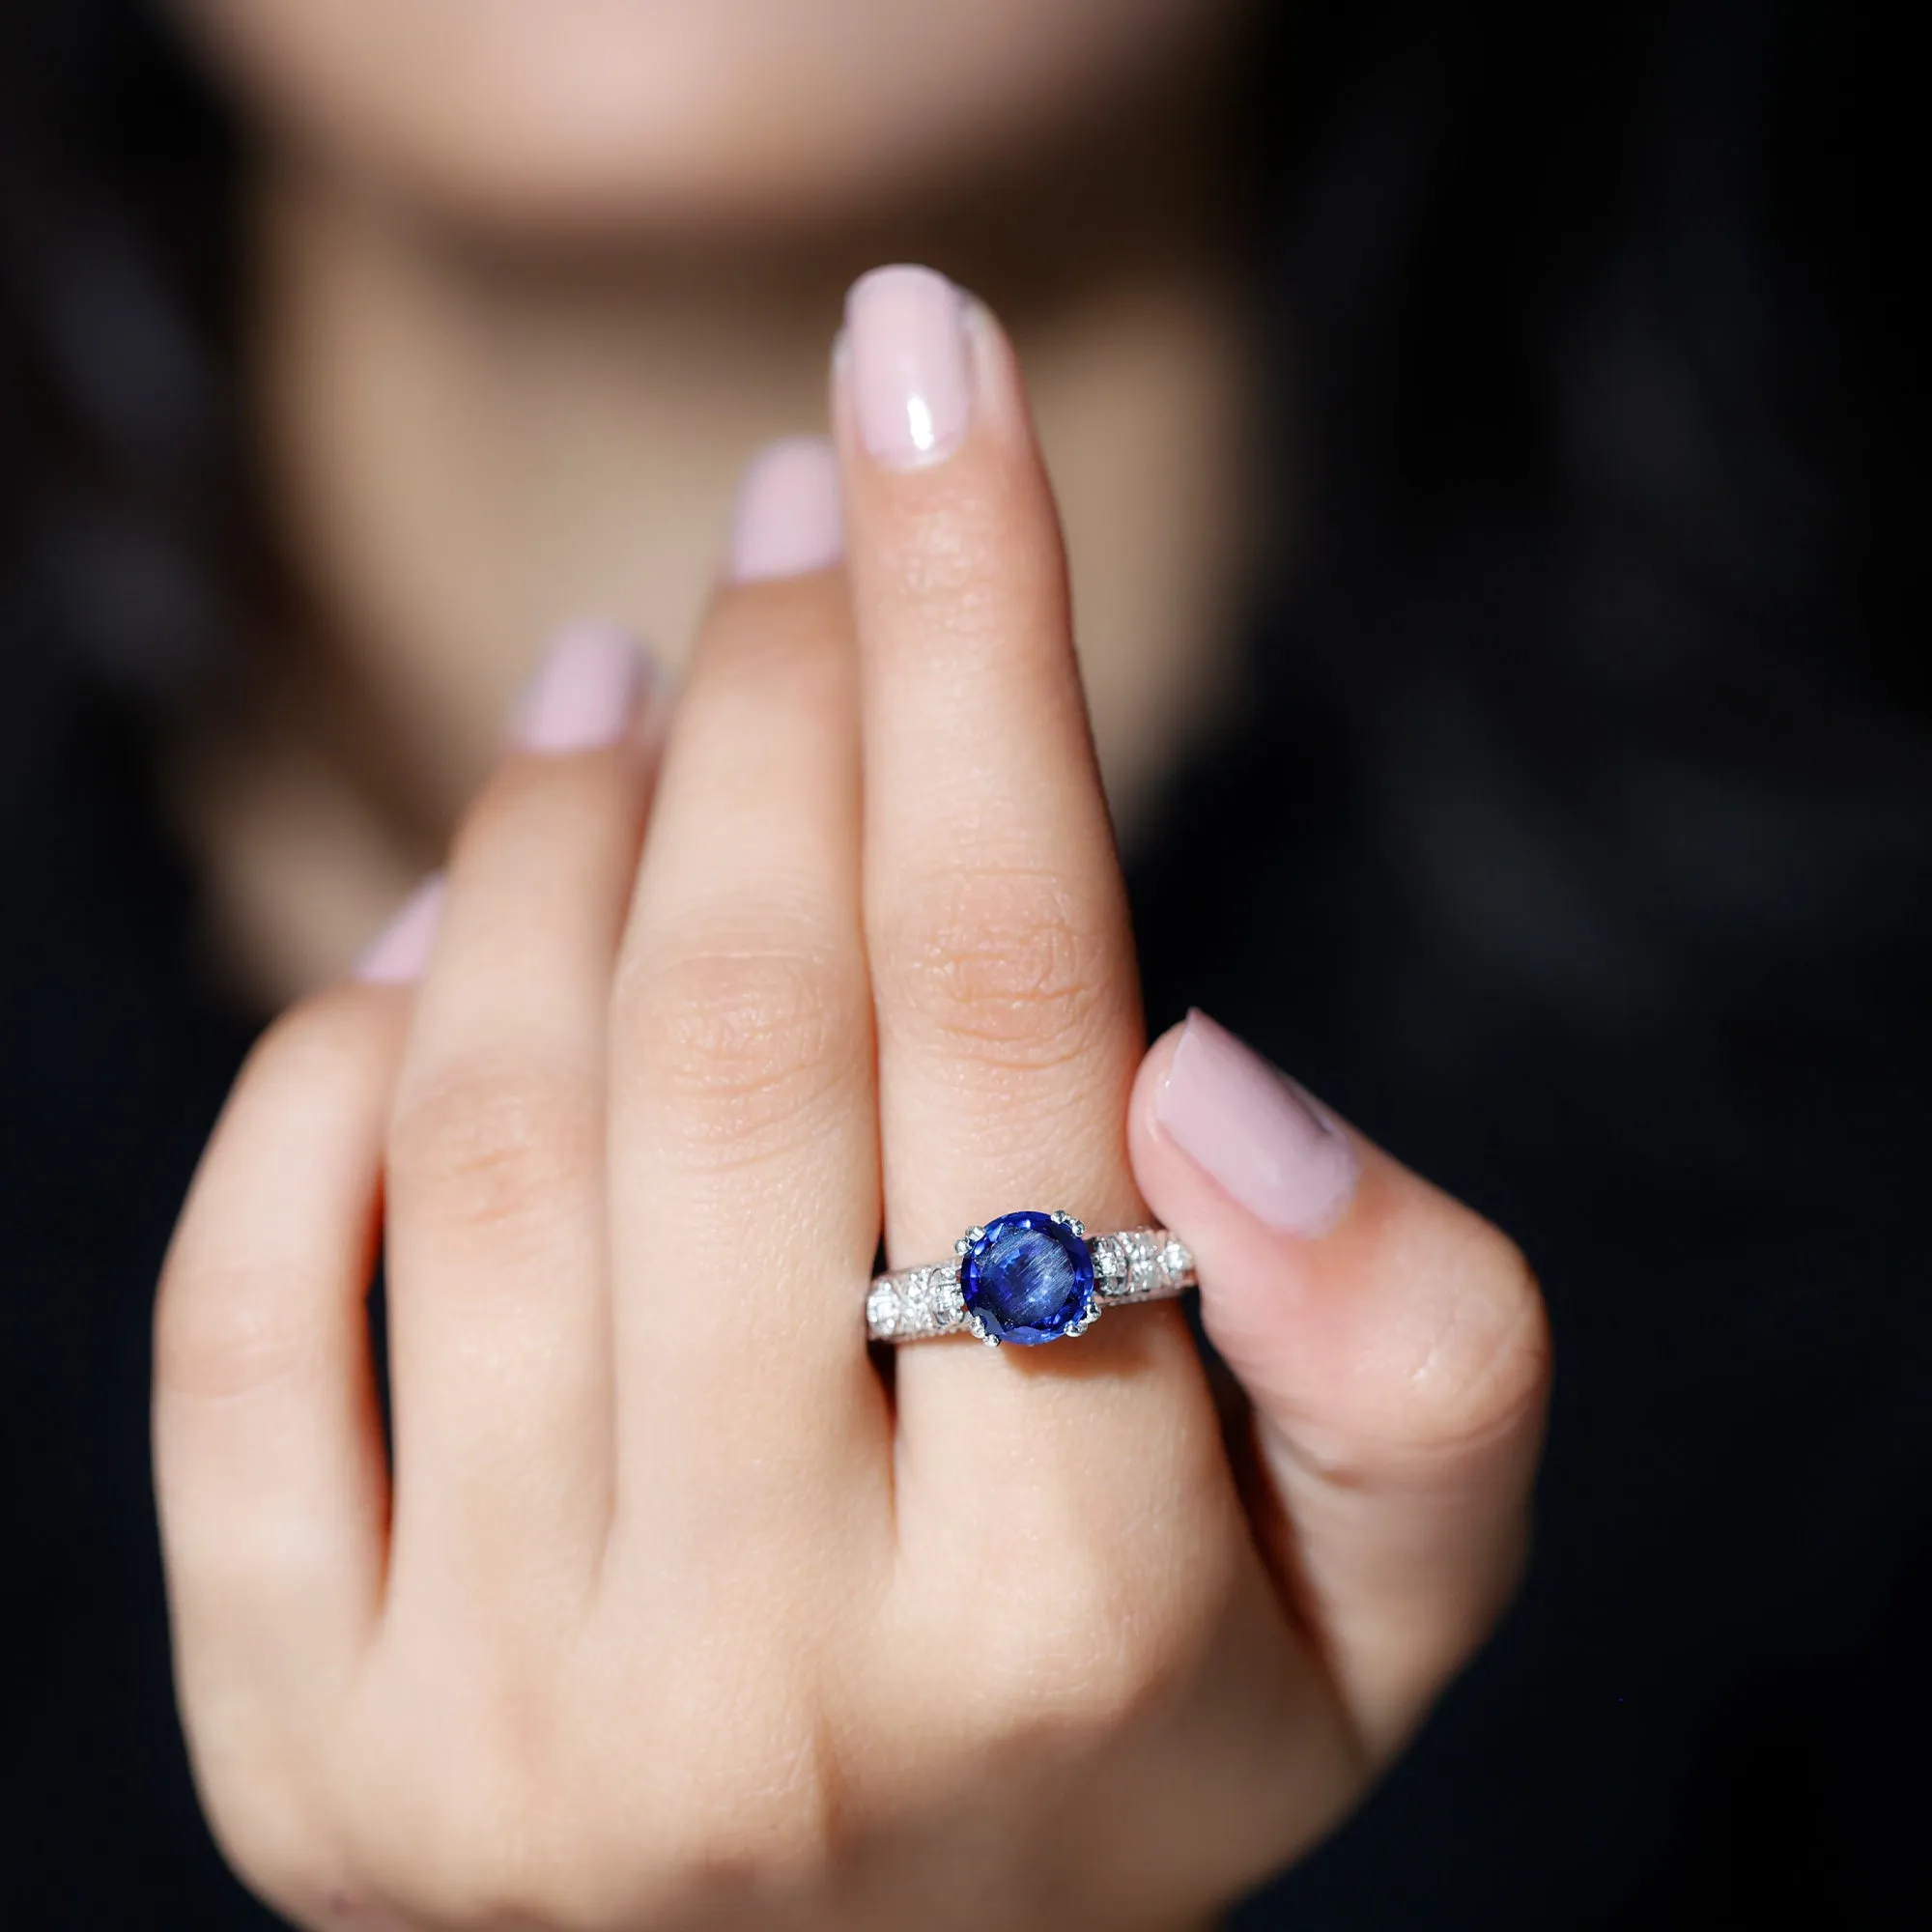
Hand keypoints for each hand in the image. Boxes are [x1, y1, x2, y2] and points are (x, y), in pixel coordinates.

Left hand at [155, 267, 1548, 1929]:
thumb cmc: (1144, 1732)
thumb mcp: (1389, 1596)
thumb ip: (1412, 1352)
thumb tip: (1206, 1066)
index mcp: (1077, 1620)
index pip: (1013, 1015)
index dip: (975, 648)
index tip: (937, 376)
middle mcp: (771, 1690)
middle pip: (747, 1033)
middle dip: (781, 692)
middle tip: (801, 499)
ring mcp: (496, 1738)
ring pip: (491, 1135)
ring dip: (554, 830)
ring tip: (629, 678)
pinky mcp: (300, 1751)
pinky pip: (243, 1323)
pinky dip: (319, 1062)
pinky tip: (431, 927)